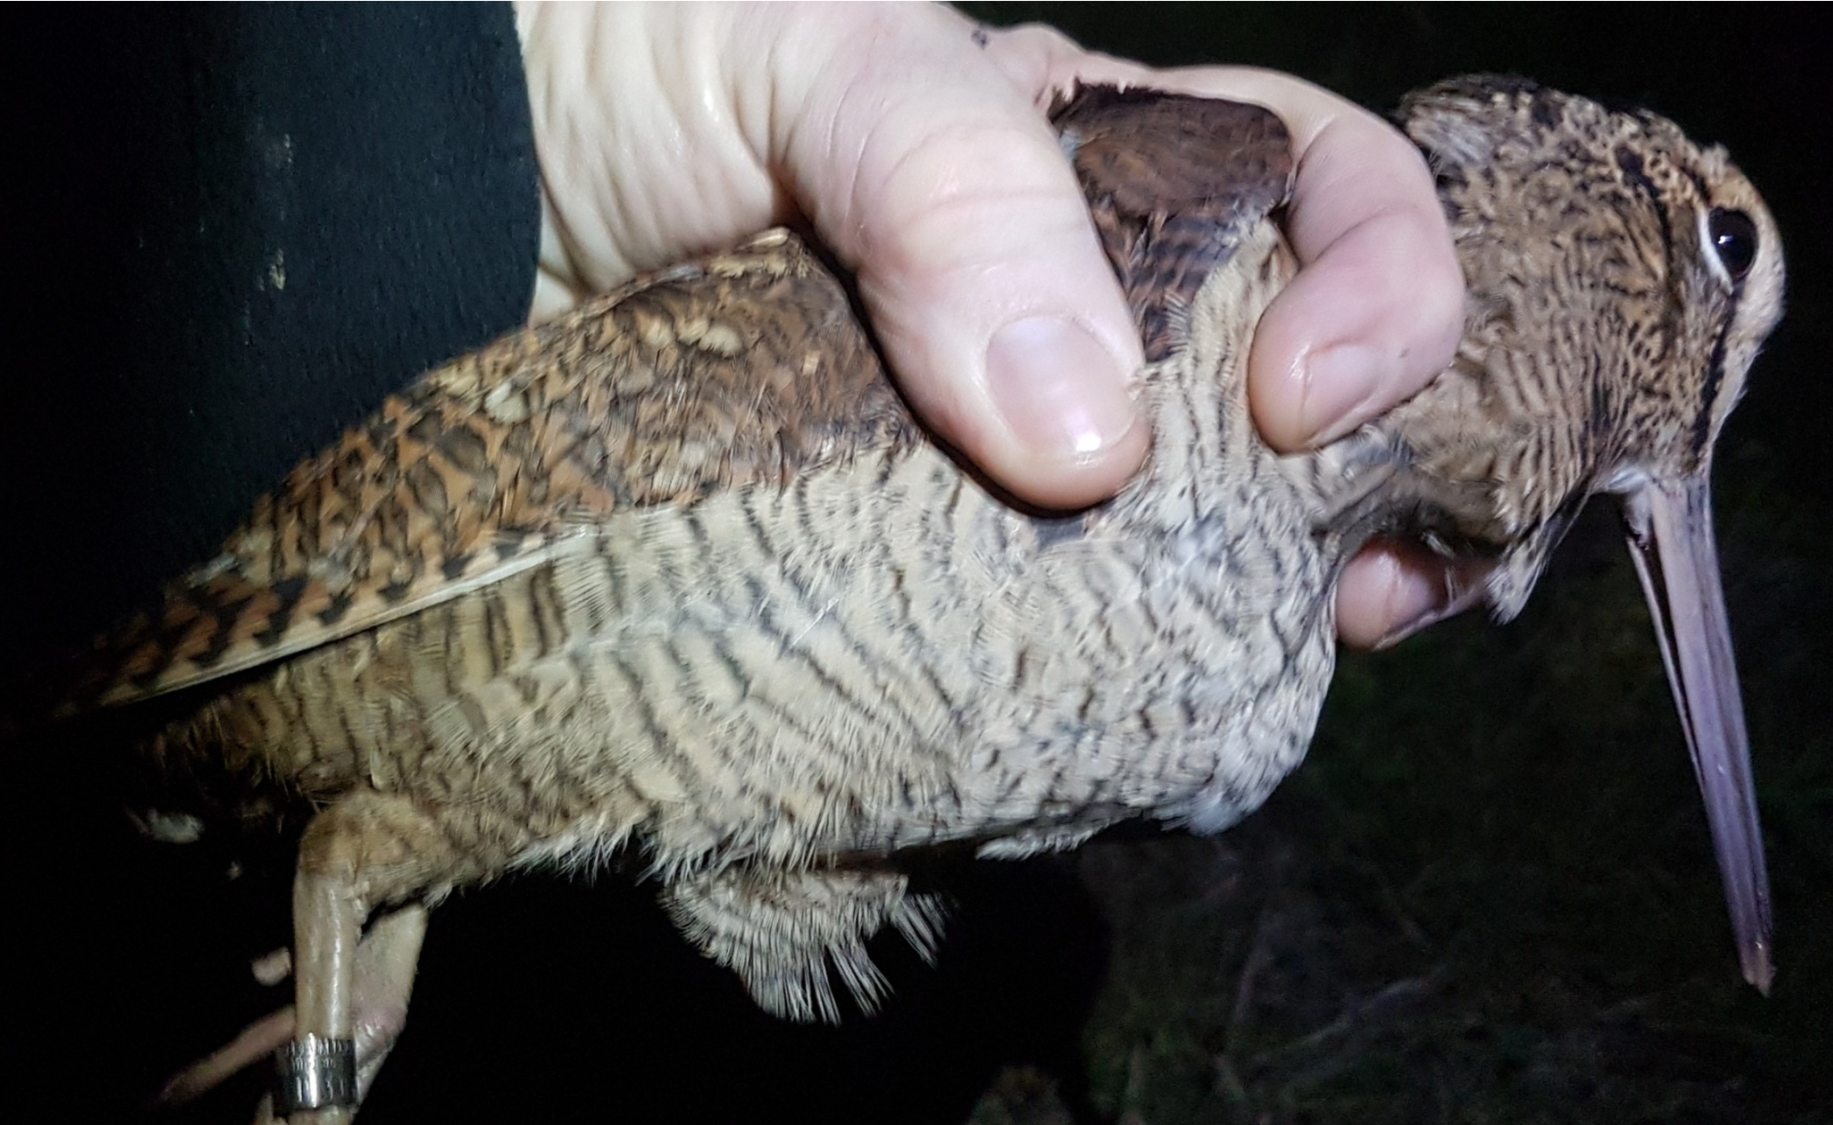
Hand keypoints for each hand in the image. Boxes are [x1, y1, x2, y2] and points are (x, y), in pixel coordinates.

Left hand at [514, 3, 1467, 646]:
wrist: (441, 195)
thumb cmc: (630, 66)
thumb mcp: (817, 55)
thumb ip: (961, 192)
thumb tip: (1089, 447)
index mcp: (1103, 159)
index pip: (1329, 192)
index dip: (1384, 287)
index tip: (1309, 403)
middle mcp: (1085, 304)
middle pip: (1311, 390)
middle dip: (1391, 483)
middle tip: (1378, 595)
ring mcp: (1003, 444)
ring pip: (1206, 530)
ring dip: (1279, 606)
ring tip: (1290, 671)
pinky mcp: (919, 560)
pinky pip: (1058, 630)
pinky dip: (1113, 685)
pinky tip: (1113, 724)